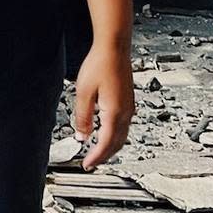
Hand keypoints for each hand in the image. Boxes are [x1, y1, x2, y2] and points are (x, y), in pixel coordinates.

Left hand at [73, 41, 134, 169]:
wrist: (114, 48)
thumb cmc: (100, 64)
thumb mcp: (84, 91)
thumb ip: (83, 116)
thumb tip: (82, 135)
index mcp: (115, 113)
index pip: (106, 144)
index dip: (96, 157)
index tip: (87, 164)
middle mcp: (126, 113)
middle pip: (117, 144)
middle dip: (104, 155)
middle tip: (91, 161)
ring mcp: (129, 107)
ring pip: (122, 136)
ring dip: (110, 146)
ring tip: (97, 151)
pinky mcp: (129, 101)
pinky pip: (123, 126)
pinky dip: (115, 136)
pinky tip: (106, 132)